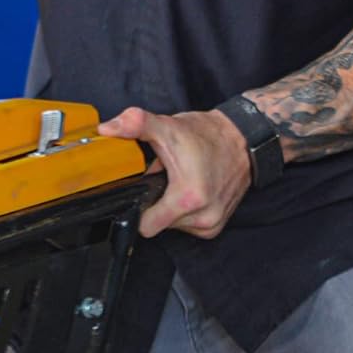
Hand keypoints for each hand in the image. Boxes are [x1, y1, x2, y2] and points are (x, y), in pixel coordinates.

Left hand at [98, 107, 252, 239]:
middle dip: (158, 202)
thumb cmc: (208, 136)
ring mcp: (210, 225)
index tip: (146, 191)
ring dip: (172, 207)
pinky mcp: (216, 227)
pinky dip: (187, 212)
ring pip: (173, 227)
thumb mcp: (168, 127)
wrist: (244, 139)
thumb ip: (136, 125)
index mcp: (186, 199)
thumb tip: (108, 128)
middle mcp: (202, 218)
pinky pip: (189, 227)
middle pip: (158, 225)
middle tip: (168, 178)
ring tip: (182, 182)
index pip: (145, 226)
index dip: (140, 208)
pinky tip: (193, 191)